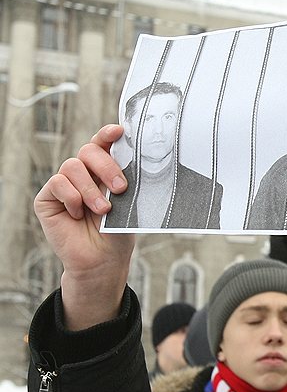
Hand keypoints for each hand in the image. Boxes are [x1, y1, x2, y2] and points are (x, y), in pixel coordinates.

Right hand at [34, 124, 135, 330]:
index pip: (103, 144)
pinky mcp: (48, 198)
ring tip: (103, 210)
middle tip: (120, 188)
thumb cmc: (118, 231)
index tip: (119, 131)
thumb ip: (126, 180)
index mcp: (104, 170)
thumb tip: (134, 159)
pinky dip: (72, 198)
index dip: (108, 134)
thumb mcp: (128, 203)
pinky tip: (79, 214)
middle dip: (106, 166)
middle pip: (89, 151)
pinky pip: (58, 183)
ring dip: (91, 189)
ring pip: (73, 166)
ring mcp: (64, 184)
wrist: (102, 260)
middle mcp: (83, 173)